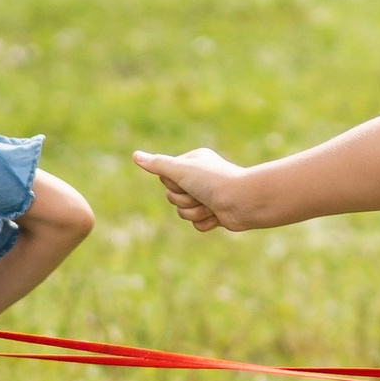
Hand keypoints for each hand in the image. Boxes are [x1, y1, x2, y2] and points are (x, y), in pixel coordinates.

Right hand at [134, 145, 257, 232]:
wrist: (243, 202)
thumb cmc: (213, 181)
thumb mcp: (181, 170)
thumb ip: (157, 164)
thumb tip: (135, 156)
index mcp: (192, 162)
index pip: (165, 177)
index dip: (173, 184)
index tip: (189, 180)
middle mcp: (199, 177)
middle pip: (172, 196)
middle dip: (185, 200)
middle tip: (201, 195)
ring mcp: (207, 196)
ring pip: (183, 212)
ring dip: (194, 212)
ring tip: (211, 206)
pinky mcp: (214, 213)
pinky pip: (196, 224)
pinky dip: (205, 222)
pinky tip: (217, 216)